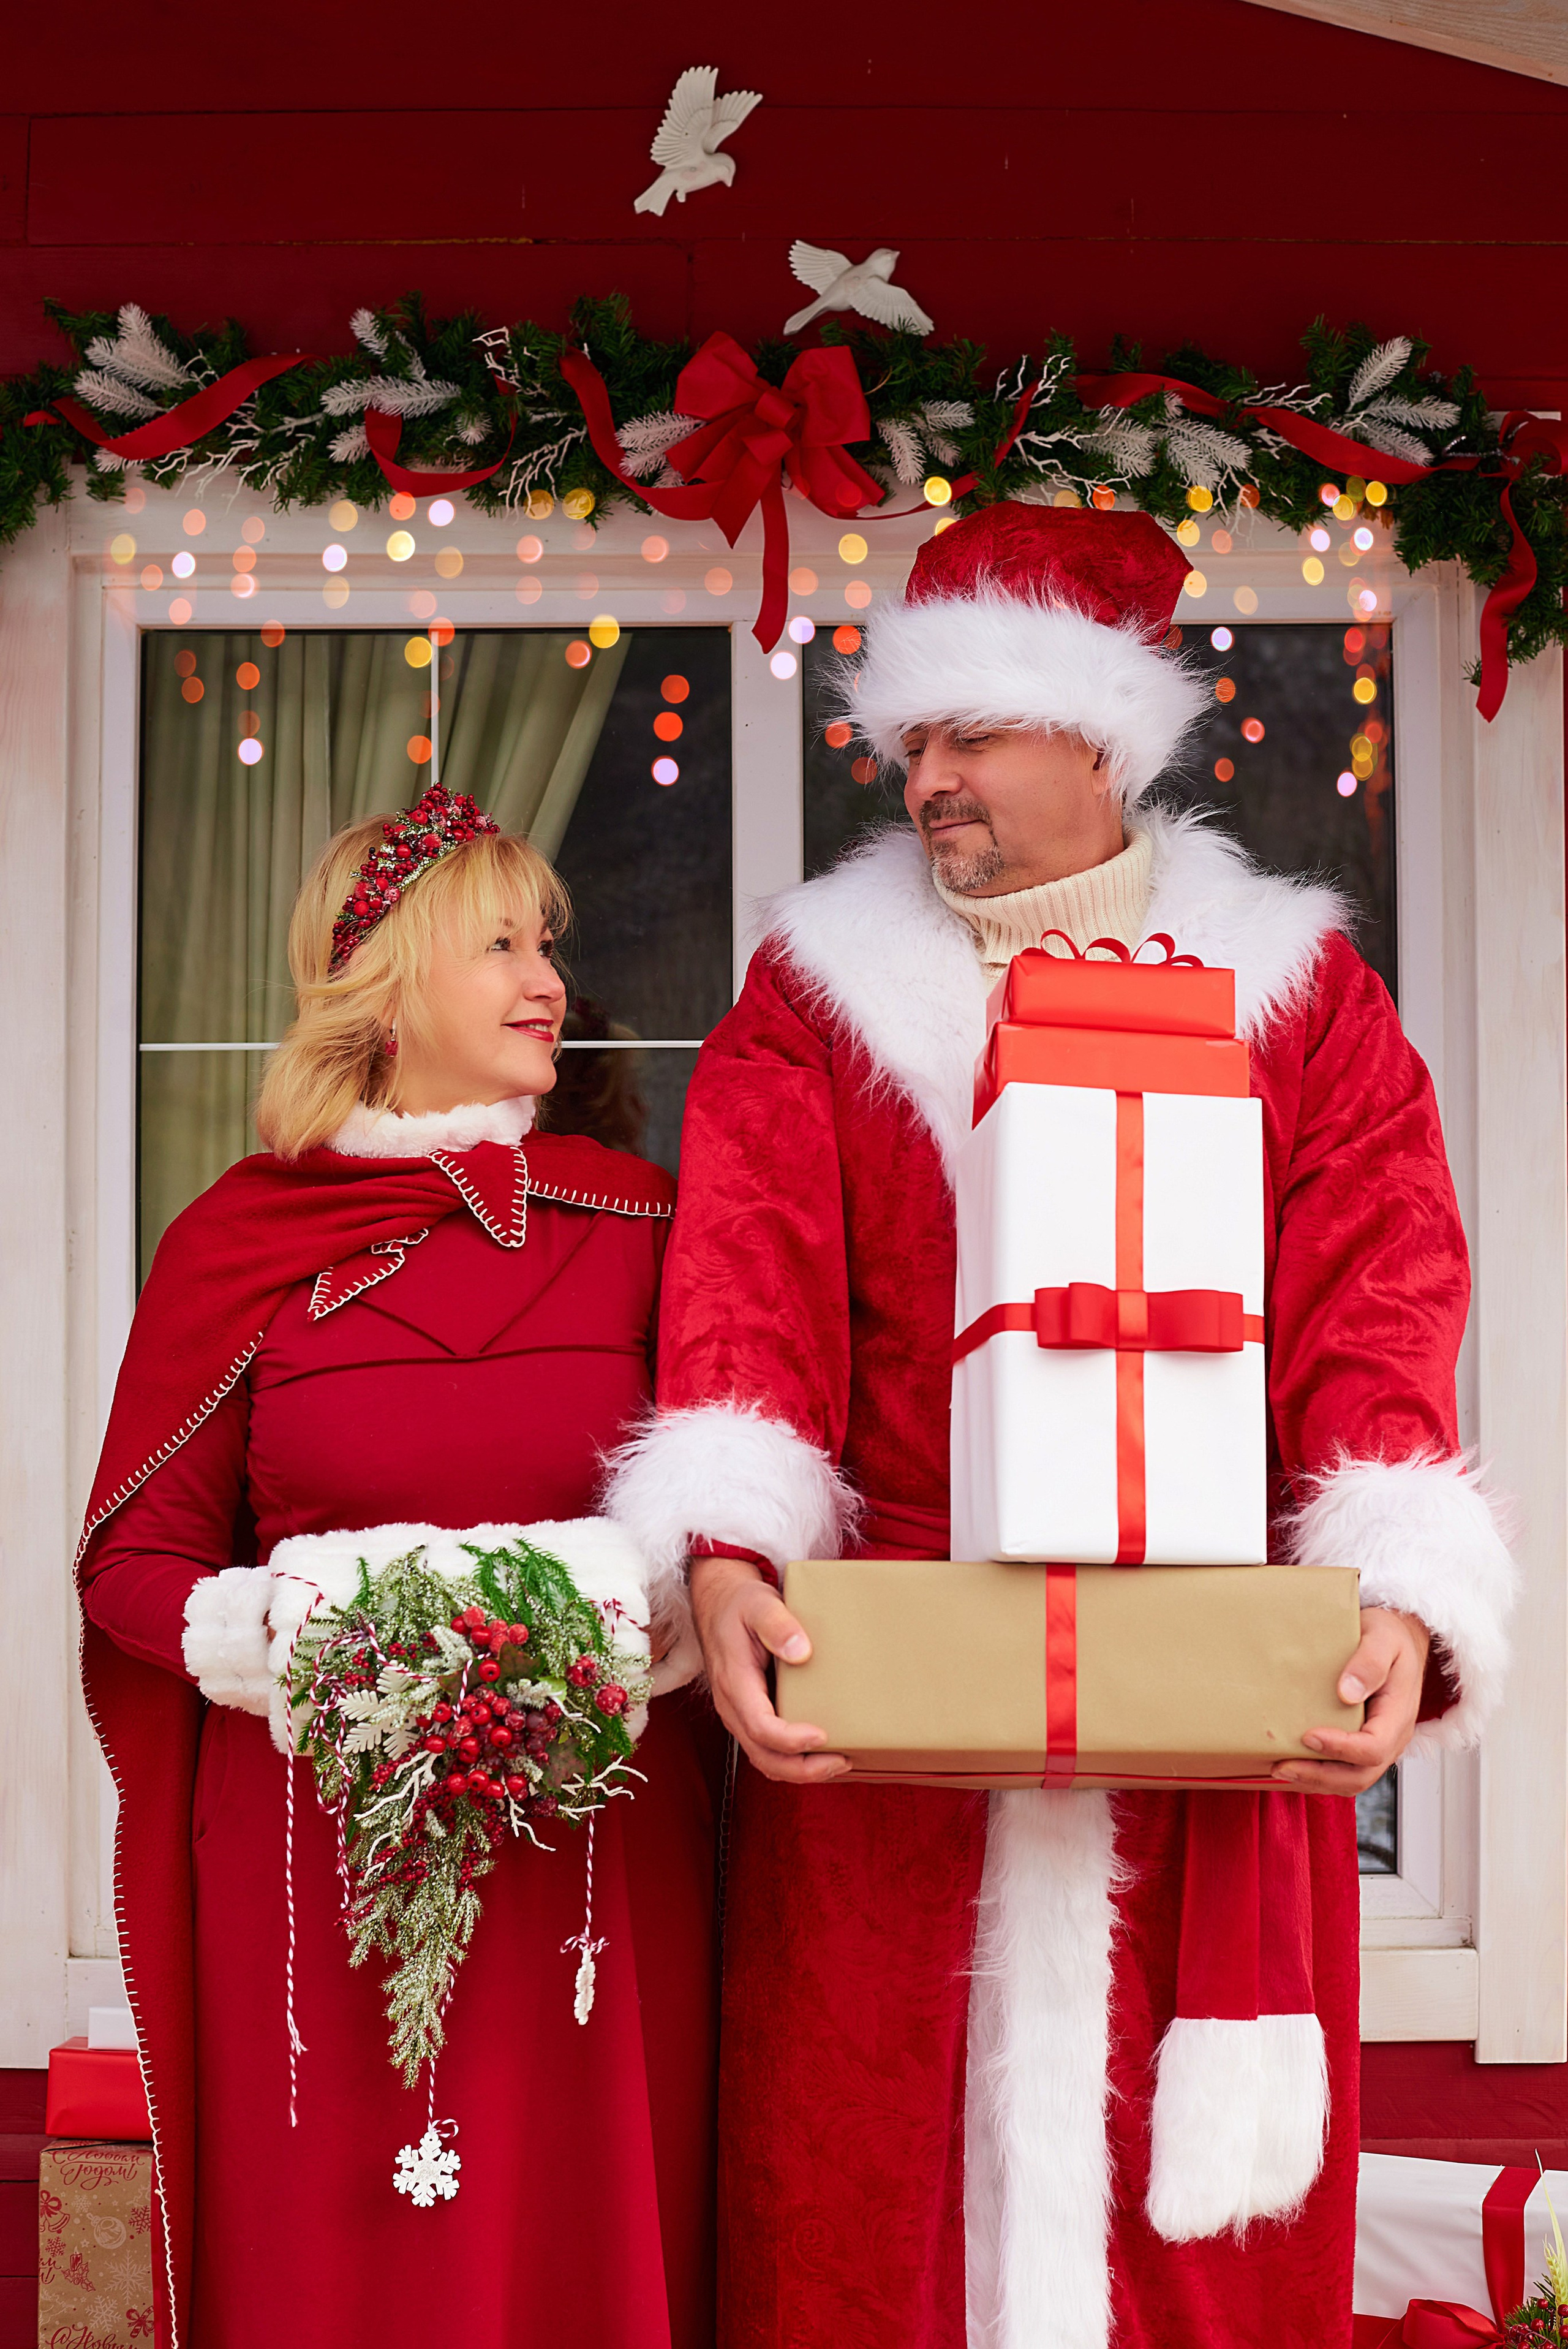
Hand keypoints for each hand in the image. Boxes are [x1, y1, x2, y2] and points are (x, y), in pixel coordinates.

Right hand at [688, 1555, 850, 1784]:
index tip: (822, 1735)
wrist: (718, 1603)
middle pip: (763, 1755)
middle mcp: (733, 1706)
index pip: (759, 1726)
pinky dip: (793, 1760)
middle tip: (842, 1760)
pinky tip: (820, 1754)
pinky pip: (767, 1749)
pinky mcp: (749, 1713)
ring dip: (800, 1770)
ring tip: (838, 1762)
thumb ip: (778, 1625)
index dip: (791, 1739)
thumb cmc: (740, 1604)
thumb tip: (801, 1652)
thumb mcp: (759, 1604)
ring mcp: (739, 1713)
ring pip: (765, 1759)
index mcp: (734, 1682)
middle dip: (802, 1768)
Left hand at [1272, 1605, 1430, 1795]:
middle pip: (1360, 1775)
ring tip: (1280, 1770)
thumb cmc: (1390, 1637)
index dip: (1340, 1748)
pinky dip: (1318, 1775)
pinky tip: (1292, 1766)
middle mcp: (1392, 1737)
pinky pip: (1344, 1770)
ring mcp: (1379, 1744)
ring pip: (1351, 1780)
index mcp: (1398, 1714)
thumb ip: (1369, 1663)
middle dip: (1320, 1776)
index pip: (1374, 1747)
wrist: (1400, 1640)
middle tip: (1282, 1766)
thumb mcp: (1383, 1639)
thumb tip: (1347, 1692)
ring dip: (1315, 1781)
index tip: (1308, 1736)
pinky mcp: (1364, 1744)